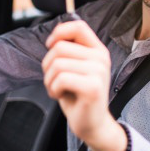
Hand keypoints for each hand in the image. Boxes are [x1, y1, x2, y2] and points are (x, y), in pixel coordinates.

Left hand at [42, 20, 126, 150]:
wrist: (92, 124)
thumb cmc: (78, 95)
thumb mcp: (75, 68)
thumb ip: (69, 51)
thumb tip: (53, 38)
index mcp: (98, 50)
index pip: (78, 26)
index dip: (59, 32)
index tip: (50, 45)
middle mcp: (101, 58)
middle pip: (60, 47)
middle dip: (48, 65)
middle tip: (54, 80)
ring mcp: (99, 72)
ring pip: (57, 64)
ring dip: (49, 80)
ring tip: (57, 89)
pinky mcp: (93, 87)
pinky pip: (61, 79)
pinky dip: (53, 89)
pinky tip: (60, 96)